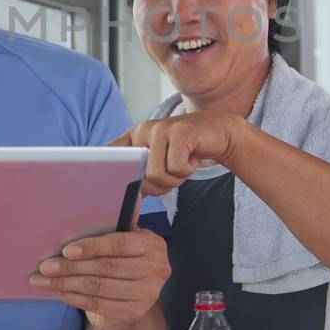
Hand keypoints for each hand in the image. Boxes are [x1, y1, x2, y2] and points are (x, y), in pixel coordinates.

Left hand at [30, 228, 168, 329]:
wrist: (134, 296)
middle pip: (105, 267)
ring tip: (43, 281)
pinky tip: (58, 292)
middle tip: (45, 267)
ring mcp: (146, 295)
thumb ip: (118, 223)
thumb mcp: (126, 238)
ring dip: (65, 284)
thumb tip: (114, 196)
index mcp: (153, 245)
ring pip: (97, 287)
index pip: (119, 244)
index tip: (66, 250)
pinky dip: (73, 298)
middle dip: (70, 267)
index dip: (92, 247)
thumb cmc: (124, 258)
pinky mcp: (132, 313)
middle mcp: (155, 270)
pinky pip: (96, 304)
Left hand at [112, 113, 244, 194]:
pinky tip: (192, 157)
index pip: (109, 156)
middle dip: (158, 186)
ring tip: (183, 164)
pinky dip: (187, 171)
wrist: (219, 133)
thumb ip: (140, 177)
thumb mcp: (158, 163)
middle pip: (138, 176)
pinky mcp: (180, 131)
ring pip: (156, 174)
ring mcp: (160, 128)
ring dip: (174, 179)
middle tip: (172, 173)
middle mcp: (142, 129)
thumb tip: (125, 202)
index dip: (114, 176)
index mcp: (132, 137)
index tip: (126, 189)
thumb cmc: (185, 153)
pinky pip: (176, 168)